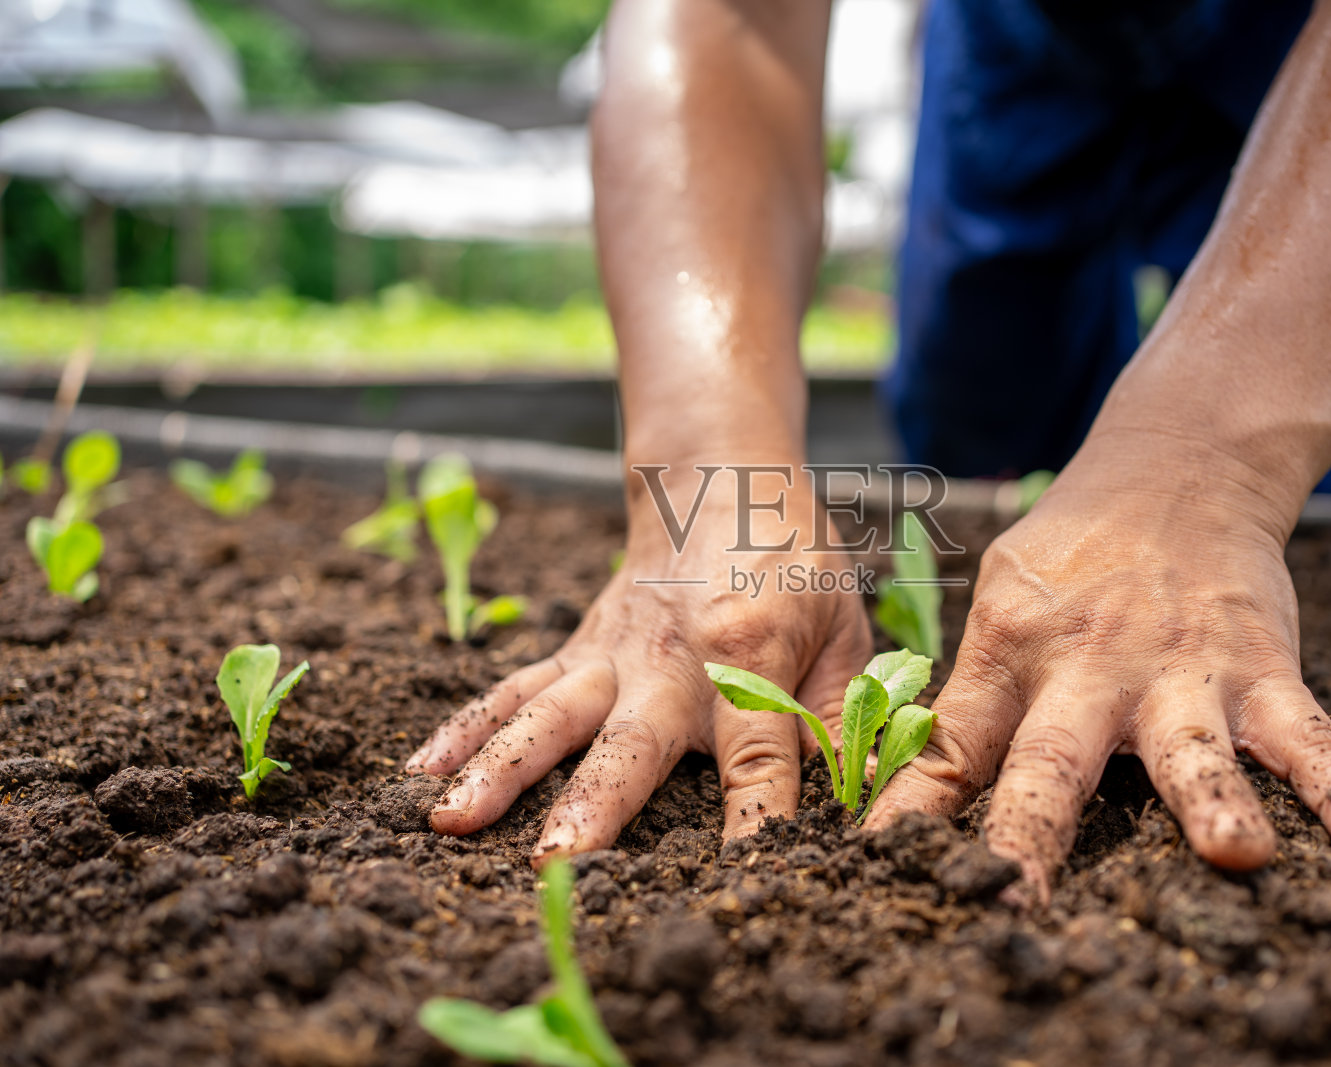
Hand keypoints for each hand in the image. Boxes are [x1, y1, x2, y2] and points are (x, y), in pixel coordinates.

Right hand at [407, 467, 871, 856]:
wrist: (718, 479)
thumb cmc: (793, 561)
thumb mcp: (842, 626)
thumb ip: (846, 713)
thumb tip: (862, 800)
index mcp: (746, 652)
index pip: (758, 751)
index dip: (758, 814)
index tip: (749, 873)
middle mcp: (667, 658)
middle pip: (628, 742)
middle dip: (592, 803)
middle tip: (555, 860)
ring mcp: (609, 654)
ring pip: (546, 716)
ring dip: (499, 769)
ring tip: (451, 823)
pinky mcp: (575, 651)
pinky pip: (511, 691)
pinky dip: (462, 730)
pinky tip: (418, 776)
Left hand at [864, 439, 1330, 899]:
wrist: (1178, 466)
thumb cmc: (1075, 554)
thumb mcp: (1002, 601)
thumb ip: (969, 693)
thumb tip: (913, 781)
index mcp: (1013, 652)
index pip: (950, 743)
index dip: (914, 808)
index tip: (881, 867)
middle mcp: (1090, 667)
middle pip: (1053, 759)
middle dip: (1032, 831)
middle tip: (1016, 898)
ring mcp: (1181, 670)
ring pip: (1193, 749)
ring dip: (1212, 802)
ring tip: (1236, 855)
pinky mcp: (1261, 667)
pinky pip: (1311, 738)